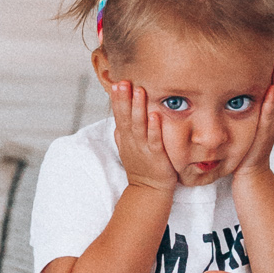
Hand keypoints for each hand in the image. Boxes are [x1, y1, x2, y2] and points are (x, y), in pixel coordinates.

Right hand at [111, 80, 177, 195]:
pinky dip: (154, 128)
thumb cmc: (141, 168)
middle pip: (126, 118)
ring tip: (139, 91)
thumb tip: (118, 121)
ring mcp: (143, 149)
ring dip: (138, 108)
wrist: (148, 191)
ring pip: (139, 126)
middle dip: (124, 99)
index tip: (116, 83)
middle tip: (123, 81)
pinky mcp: (156, 156)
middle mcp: (132, 142)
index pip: (119, 116)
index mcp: (125, 138)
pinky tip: (154, 115)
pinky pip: (154, 140)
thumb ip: (123, 134)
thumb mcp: (127, 149)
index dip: (117, 100)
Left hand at [231, 56, 273, 181]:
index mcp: (264, 115)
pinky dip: (272, 102)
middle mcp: (270, 118)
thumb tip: (226, 94)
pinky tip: (272, 89)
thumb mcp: (240, 127)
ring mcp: (270, 126)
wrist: (250, 173)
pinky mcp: (266, 134)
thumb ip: (237, 112)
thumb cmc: (242, 150)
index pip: (270, 90)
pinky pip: (269, 115)